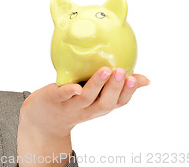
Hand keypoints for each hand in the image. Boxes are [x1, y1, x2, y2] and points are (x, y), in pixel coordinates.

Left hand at [19, 67, 149, 139]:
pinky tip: (75, 87)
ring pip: (86, 98)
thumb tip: (145, 79)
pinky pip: (63, 95)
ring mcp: (71, 105)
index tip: (137, 79)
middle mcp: (88, 109)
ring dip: (97, 85)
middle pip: (105, 103)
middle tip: (123, 72)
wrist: (44, 119)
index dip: (129, 92)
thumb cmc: (74, 101)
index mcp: (99, 106)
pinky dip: (69, 91)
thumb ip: (117, 86)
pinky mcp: (55, 99)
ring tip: (105, 70)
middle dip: (115, 88)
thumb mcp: (96, 96)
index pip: (119, 102)